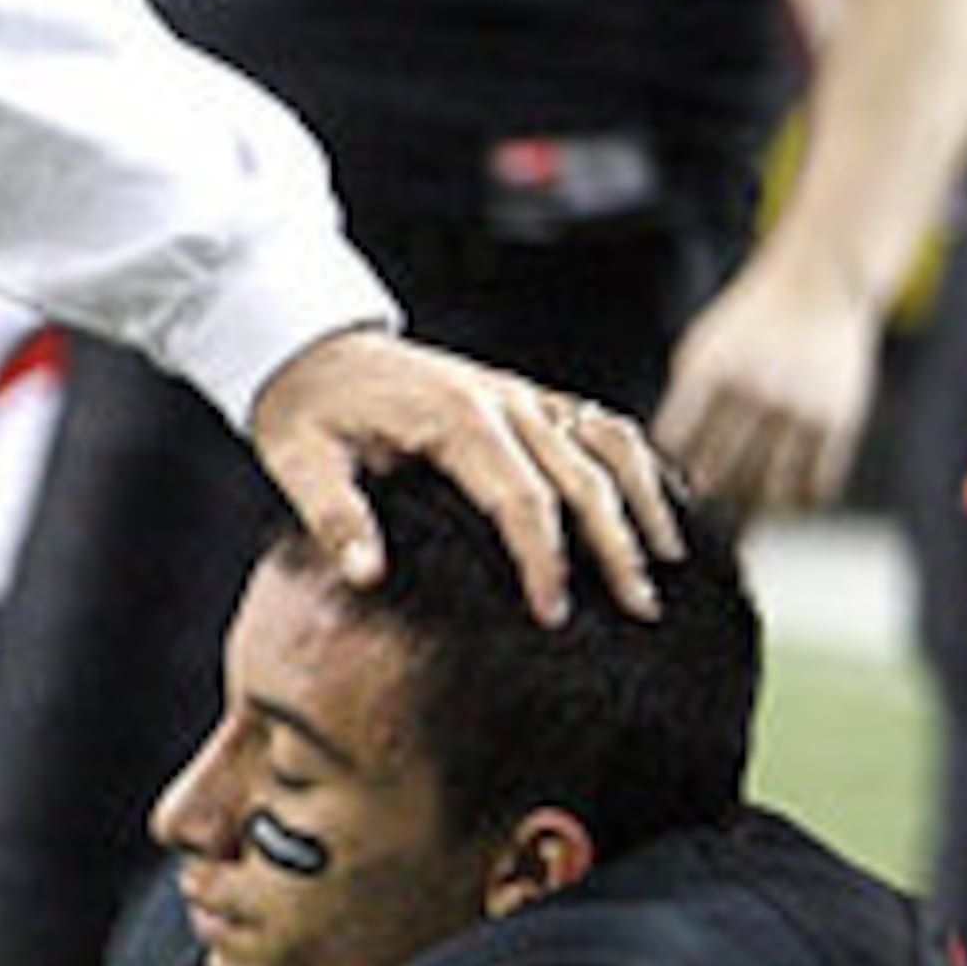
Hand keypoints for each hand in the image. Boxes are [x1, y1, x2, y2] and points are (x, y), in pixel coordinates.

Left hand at [247, 330, 683, 626]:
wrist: (313, 348)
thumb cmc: (306, 412)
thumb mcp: (298, 462)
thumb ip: (334, 517)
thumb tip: (367, 576)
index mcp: (454, 417)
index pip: (521, 498)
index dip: (543, 559)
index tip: (553, 617)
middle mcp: (503, 400)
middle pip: (582, 477)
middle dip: (615, 547)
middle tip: (641, 612)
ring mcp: (522, 395)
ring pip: (608, 444)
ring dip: (644, 503)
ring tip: (668, 566)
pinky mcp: (528, 398)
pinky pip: (600, 427)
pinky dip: (637, 466)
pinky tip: (657, 509)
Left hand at [651, 250, 877, 519]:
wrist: (820, 284)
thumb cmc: (751, 323)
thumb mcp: (703, 346)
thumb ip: (683, 401)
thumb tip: (665, 468)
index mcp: (711, 372)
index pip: (674, 445)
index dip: (669, 466)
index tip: (676, 469)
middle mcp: (754, 391)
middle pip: (716, 473)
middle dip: (706, 491)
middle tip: (708, 495)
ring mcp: (798, 408)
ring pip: (764, 488)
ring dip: (750, 503)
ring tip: (745, 499)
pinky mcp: (838, 419)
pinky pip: (814, 485)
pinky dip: (798, 500)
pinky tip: (788, 496)